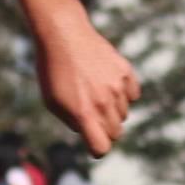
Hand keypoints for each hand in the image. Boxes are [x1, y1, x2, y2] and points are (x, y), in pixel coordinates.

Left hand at [35, 19, 138, 156]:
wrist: (63, 34)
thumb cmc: (52, 70)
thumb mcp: (52, 101)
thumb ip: (72, 121)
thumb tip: (88, 131)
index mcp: (83, 113)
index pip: (102, 147)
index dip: (98, 150)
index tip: (94, 145)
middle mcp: (103, 102)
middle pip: (115, 133)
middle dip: (104, 131)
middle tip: (92, 117)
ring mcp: (116, 85)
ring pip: (124, 114)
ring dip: (112, 111)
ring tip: (95, 95)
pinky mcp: (124, 71)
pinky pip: (133, 95)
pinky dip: (124, 95)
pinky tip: (109, 85)